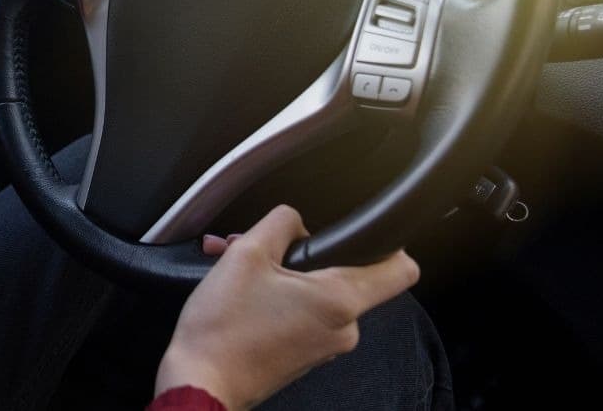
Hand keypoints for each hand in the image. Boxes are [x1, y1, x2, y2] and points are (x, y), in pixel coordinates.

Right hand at [154, 206, 420, 410]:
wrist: (201, 383)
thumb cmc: (222, 330)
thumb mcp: (247, 254)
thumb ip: (280, 222)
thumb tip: (295, 220)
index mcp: (339, 301)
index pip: (401, 269)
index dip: (386, 242)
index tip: (358, 233)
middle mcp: (342, 328)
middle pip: (343, 273)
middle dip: (298, 252)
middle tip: (258, 246)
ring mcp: (325, 346)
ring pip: (316, 291)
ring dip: (278, 272)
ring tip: (234, 265)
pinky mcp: (305, 354)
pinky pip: (302, 312)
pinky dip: (275, 295)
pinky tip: (239, 289)